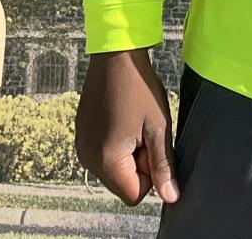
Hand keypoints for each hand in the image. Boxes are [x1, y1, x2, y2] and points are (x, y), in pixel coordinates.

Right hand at [73, 46, 181, 207]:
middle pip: (121, 183)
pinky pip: (101, 154)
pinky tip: (121, 118)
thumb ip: (163, 166)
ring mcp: (81, 146)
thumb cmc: (139, 88)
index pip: (134, 195)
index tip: (150, 145)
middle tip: (143, 132)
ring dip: (126, 154)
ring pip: (112, 169)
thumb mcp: (158, 128)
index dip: (149, 175)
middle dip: (137, 165)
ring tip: (132, 123)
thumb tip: (170, 197)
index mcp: (106, 161)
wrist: (115, 55)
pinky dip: (114, 144)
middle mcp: (87, 158)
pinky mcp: (81, 134)